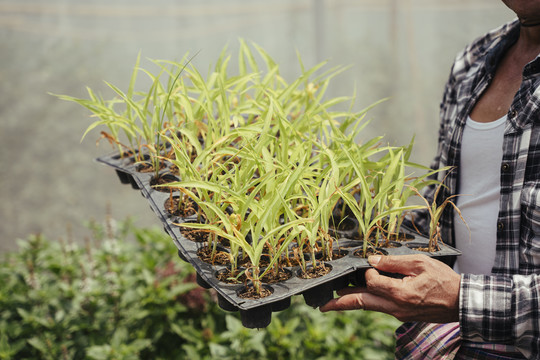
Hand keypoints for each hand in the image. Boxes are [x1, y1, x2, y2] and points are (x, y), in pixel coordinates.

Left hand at [320, 254, 460, 322]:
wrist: (462, 303)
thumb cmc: (444, 280)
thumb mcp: (420, 263)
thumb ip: (394, 261)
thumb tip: (372, 259)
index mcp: (400, 293)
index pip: (371, 282)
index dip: (368, 271)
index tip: (374, 264)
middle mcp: (395, 307)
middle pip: (361, 304)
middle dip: (339, 303)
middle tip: (322, 305)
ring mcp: (398, 314)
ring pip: (368, 307)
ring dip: (350, 303)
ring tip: (332, 302)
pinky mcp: (401, 316)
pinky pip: (379, 308)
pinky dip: (367, 302)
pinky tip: (359, 297)